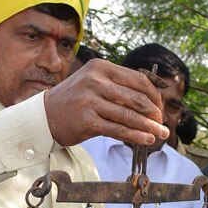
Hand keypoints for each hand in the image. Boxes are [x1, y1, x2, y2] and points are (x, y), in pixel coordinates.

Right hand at [44, 59, 168, 147]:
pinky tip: (147, 140)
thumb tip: (151, 100)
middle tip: (162, 123)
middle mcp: (95, 81)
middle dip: (154, 113)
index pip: (138, 79)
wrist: (46, 115)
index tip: (160, 107)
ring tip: (161, 134)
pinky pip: (118, 130)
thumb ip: (118, 87)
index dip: (154, 95)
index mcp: (101, 67)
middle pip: (136, 98)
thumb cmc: (75, 100)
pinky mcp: (87, 121)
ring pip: (129, 116)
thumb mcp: (94, 83)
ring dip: (149, 127)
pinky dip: (136, 136)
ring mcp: (90, 101)